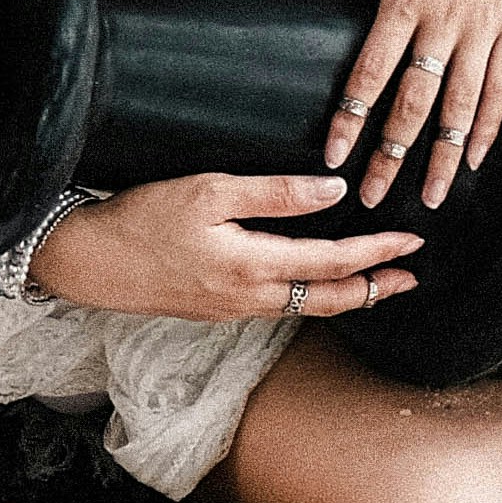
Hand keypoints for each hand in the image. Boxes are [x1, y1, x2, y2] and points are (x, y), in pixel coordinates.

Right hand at [30, 173, 420, 325]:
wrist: (90, 263)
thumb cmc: (142, 220)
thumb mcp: (208, 192)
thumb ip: (274, 193)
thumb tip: (333, 192)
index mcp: (252, 266)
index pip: (333, 262)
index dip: (377, 251)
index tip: (411, 241)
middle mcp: (249, 298)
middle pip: (328, 299)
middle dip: (374, 288)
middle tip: (411, 278)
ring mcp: (234, 310)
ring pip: (305, 308)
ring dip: (346, 297)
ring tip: (376, 284)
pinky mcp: (218, 310)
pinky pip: (280, 308)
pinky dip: (311, 298)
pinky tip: (315, 286)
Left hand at [282, 0, 501, 209]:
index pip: (373, 72)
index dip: (353, 118)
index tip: (336, 156)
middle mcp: (446, 19)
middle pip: (416, 102)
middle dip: (393, 155)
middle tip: (374, 197)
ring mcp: (484, 26)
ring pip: (461, 106)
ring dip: (442, 155)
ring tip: (429, 197)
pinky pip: (500, 87)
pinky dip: (487, 125)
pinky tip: (472, 158)